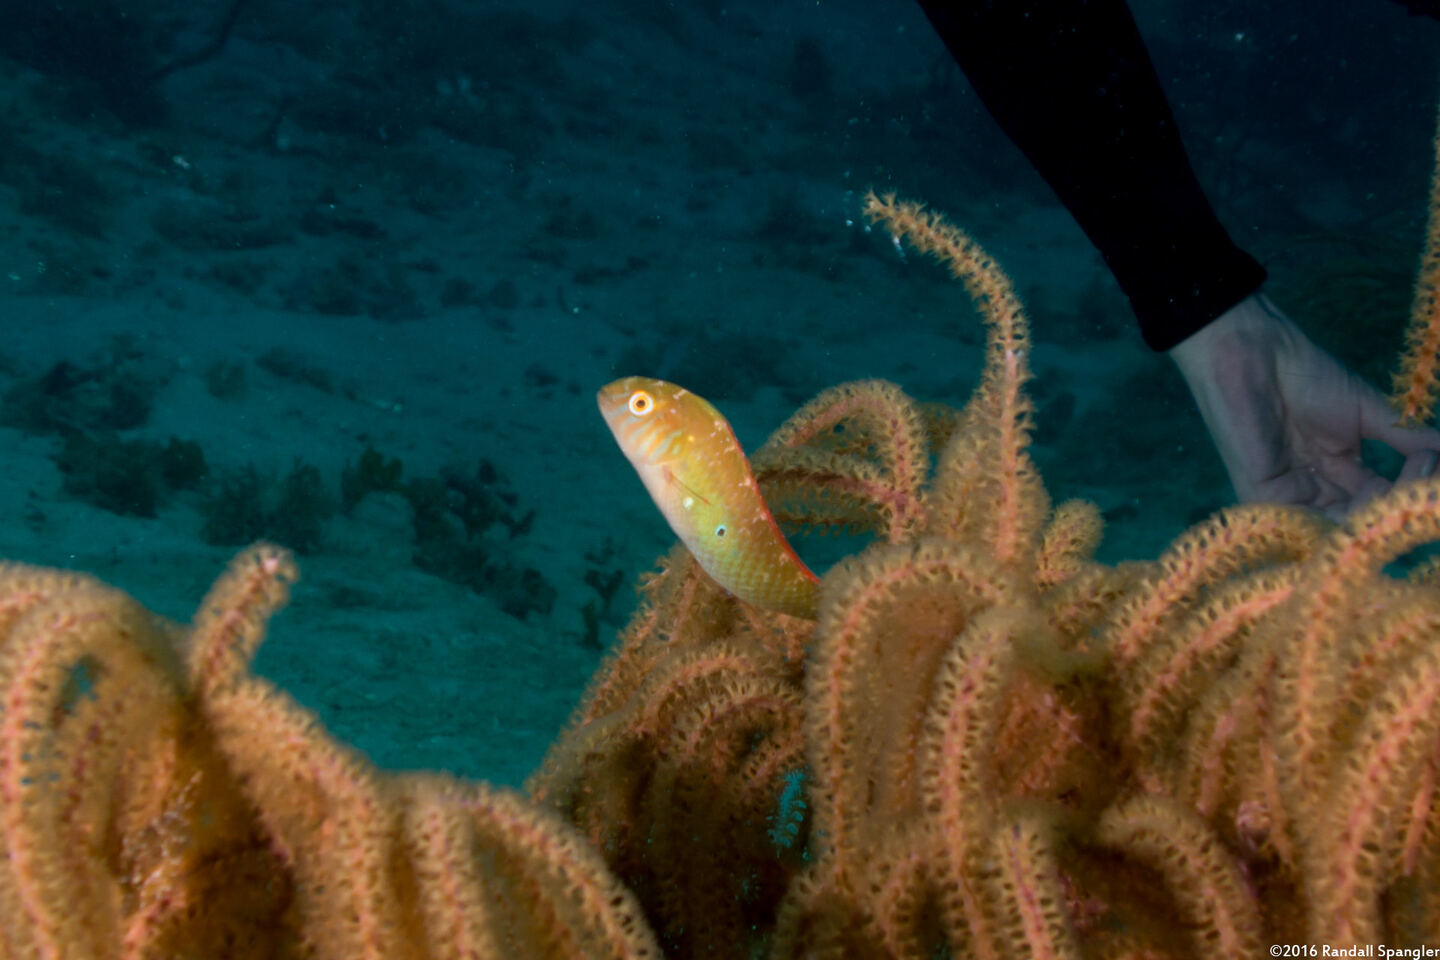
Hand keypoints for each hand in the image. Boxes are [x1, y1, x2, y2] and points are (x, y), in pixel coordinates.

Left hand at [1169, 292, 1439, 518]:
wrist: (1257, 354)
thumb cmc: (1307, 376)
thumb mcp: (1371, 413)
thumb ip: (1410, 440)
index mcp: (1339, 473)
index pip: (1382, 501)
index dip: (1412, 489)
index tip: (1435, 462)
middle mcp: (1315, 492)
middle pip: (1365, 520)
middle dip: (1399, 501)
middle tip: (1424, 469)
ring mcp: (1289, 498)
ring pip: (1342, 528)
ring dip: (1379, 508)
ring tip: (1398, 479)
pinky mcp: (1263, 500)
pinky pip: (1307, 527)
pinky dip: (1346, 517)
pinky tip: (1373, 492)